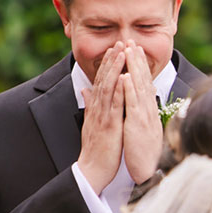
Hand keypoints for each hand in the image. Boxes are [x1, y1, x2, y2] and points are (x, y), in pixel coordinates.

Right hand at [76, 46, 127, 192]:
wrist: (92, 170)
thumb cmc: (96, 149)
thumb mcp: (91, 124)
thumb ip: (90, 105)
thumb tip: (86, 90)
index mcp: (96, 108)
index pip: (102, 81)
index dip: (108, 64)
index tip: (114, 49)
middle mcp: (97, 109)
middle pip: (104, 79)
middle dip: (112, 60)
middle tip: (120, 42)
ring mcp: (103, 116)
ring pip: (108, 87)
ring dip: (115, 69)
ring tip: (122, 52)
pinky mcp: (109, 126)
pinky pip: (114, 105)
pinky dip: (119, 90)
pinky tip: (125, 78)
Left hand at [120, 45, 163, 183]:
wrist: (147, 171)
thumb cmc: (141, 152)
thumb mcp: (137, 129)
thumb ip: (134, 113)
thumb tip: (133, 105)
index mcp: (147, 111)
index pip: (143, 83)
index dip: (139, 66)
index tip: (134, 50)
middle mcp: (149, 110)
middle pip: (144, 80)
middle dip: (138, 60)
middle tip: (132, 41)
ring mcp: (145, 116)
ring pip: (140, 87)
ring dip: (135, 68)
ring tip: (130, 51)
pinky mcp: (138, 125)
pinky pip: (134, 104)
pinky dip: (130, 89)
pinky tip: (127, 76)